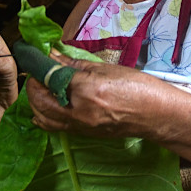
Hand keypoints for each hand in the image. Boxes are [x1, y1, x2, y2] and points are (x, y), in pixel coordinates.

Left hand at [26, 53, 160, 137]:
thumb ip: (75, 64)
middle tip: (36, 74)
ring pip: (44, 118)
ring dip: (35, 103)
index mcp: (86, 89)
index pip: (51, 76)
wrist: (157, 115)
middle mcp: (80, 111)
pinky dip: (45, 116)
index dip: (39, 66)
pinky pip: (56, 127)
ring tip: (39, 89)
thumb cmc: (138, 87)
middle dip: (33, 86)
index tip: (35, 59)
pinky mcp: (84, 134)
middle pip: (41, 101)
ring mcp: (81, 126)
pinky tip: (45, 107)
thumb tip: (53, 55)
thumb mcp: (106, 69)